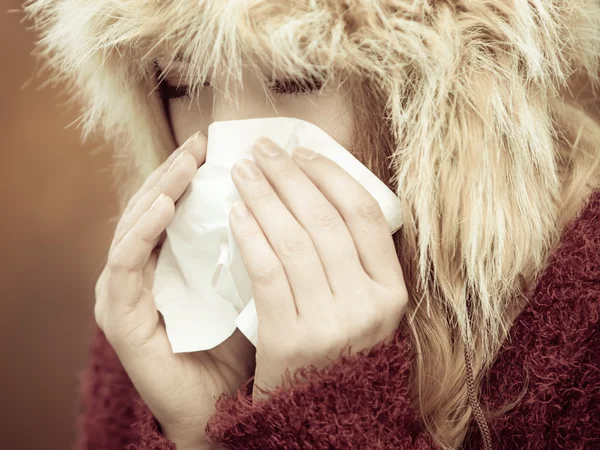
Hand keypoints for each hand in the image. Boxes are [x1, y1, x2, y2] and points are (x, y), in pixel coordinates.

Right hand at [95, 132, 254, 449]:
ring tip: (186, 163)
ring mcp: (126, 292)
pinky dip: (142, 231)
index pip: (176, 206)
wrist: (222, 408)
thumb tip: (292, 200)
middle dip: (176, 171)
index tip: (219, 144)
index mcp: (171, 263)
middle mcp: (143, 272)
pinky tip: (166, 206)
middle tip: (200, 143)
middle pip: (153, 207)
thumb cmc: (241, 345)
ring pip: (135, 225)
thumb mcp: (254, 285)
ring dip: (159, 189)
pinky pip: (126, 265)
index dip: (191, 172)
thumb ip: (260, 249)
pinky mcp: (119, 316)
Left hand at [229, 137, 407, 400]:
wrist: (321, 417)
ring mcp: (331, 324)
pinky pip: (268, 273)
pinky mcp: (291, 340)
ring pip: (294, 241)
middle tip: (264, 150)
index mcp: (392, 291)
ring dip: (265, 197)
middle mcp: (368, 305)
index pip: (365, 215)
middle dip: (290, 176)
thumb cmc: (336, 349)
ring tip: (244, 172)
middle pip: (325, 220)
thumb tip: (317, 189)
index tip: (303, 152)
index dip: (331, 176)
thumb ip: (354, 260)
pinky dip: (251, 236)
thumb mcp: (364, 307)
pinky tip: (237, 213)